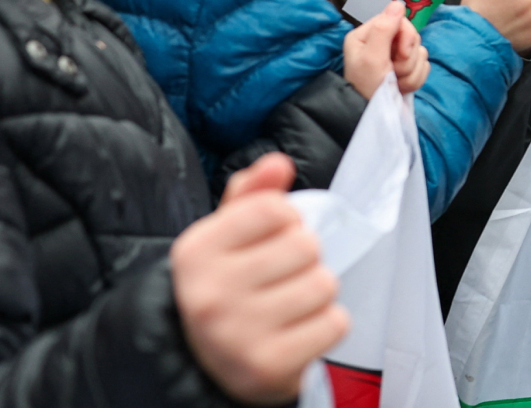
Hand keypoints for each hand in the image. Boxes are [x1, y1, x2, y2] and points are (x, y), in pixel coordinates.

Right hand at [172, 154, 345, 405]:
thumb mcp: (226, 238)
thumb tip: (277, 163)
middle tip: (282, 278)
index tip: (272, 240)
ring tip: (290, 305)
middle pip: (306, 246)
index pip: (276, 209)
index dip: (287, 221)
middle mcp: (210, 294)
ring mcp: (236, 335)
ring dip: (318, 293)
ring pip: (324, 285)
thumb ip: (251, 196)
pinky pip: (334, 323)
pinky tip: (299, 330)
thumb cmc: (228, 290)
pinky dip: (326, 325)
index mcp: (196, 252)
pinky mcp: (267, 367)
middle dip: (305, 260)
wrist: (208, 367)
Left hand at [343, 0, 426, 96]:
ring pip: (420, 52)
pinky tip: (402, 87)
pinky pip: (424, 65)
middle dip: (408, 58)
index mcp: (366, 35)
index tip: (401, 55)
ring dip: (411, 71)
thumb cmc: (367, 89)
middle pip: (412, 36)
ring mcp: (395, 57)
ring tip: (396, 83)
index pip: (398, 20)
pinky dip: (416, 78)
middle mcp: (380, 43)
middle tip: (395, 72)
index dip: (406, 37)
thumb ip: (383, 30)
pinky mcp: (407, 70)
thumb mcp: (372, 58)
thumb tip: (398, 2)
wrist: (376, 119)